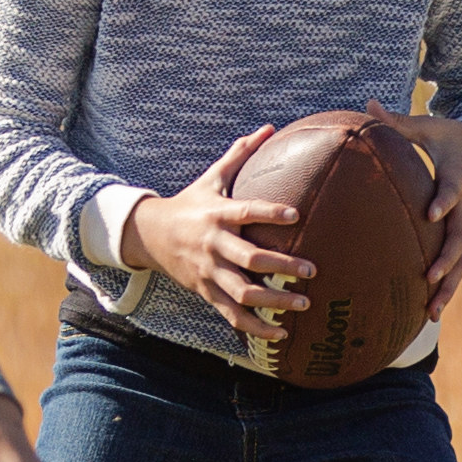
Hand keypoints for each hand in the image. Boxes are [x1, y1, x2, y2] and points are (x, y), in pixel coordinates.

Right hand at [120, 130, 316, 335]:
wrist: (149, 235)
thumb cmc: (190, 203)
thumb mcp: (211, 178)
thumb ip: (240, 154)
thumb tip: (269, 127)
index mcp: (217, 215)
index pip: (245, 212)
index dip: (269, 213)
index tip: (296, 215)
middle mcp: (213, 246)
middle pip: (249, 260)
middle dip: (282, 267)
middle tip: (311, 271)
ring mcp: (209, 273)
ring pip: (242, 294)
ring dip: (274, 302)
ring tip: (302, 304)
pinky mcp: (206, 292)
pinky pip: (232, 316)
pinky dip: (256, 329)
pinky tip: (282, 334)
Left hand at [410, 114, 461, 320]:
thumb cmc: (453, 138)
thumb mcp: (429, 127)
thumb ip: (398, 122)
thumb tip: (367, 105)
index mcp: (458, 179)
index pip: (452, 192)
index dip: (443, 201)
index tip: (430, 213)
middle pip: (460, 238)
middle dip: (447, 259)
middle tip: (431, 277)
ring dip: (449, 286)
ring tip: (431, 311)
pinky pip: (459, 264)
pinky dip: (448, 287)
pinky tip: (430, 312)